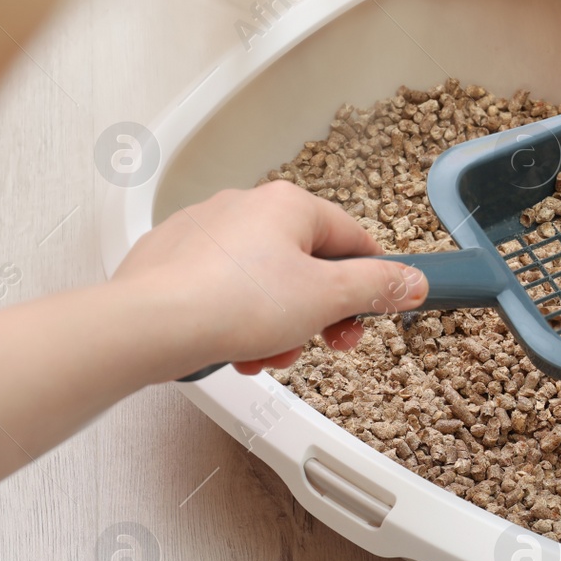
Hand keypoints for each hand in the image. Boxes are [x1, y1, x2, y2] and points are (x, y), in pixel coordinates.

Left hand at [110, 181, 428, 377]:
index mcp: (288, 205)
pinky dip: (237, 321)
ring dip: (279, 325)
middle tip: (324, 344)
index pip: (353, 239)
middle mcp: (244, 207)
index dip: (372, 281)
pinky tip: (234, 349)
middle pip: (307, 265)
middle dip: (319, 314)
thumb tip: (411, 281)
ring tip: (267, 355)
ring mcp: (205, 232)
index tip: (379, 309)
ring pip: (264, 283)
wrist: (149, 326)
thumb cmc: (231, 303)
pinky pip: (224, 291)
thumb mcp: (328, 299)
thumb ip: (377, 287)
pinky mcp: (173, 261)